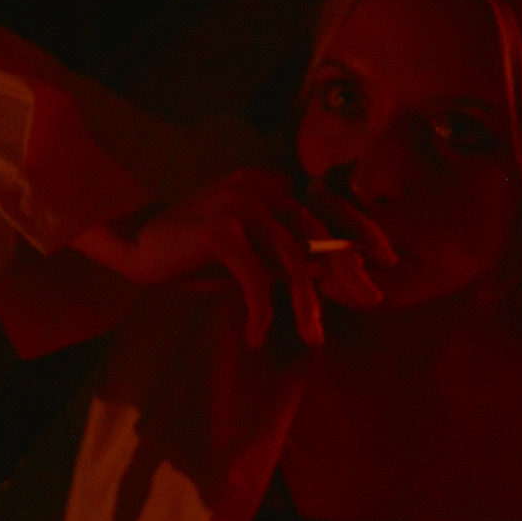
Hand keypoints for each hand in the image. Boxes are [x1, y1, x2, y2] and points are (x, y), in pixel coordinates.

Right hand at [70, 169, 393, 346]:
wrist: (136, 245)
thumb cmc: (193, 255)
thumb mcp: (251, 255)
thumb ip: (287, 256)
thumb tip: (341, 273)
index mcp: (268, 185)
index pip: (325, 209)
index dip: (359, 233)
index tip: (385, 260)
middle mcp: (259, 187)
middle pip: (317, 233)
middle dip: (347, 271)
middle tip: (371, 300)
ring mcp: (239, 204)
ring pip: (292, 258)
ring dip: (306, 303)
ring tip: (313, 335)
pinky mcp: (220, 228)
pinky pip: (256, 277)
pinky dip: (261, 311)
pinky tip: (256, 333)